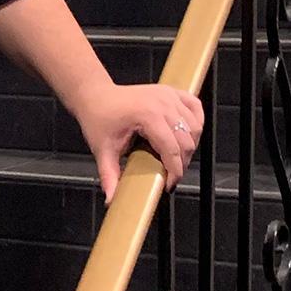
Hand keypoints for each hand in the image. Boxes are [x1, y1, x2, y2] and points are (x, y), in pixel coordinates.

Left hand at [74, 82, 204, 205]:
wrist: (95, 95)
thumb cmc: (98, 117)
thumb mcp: (103, 149)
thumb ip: (109, 176)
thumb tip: (112, 199)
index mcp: (147, 115)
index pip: (172, 150)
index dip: (174, 172)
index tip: (168, 184)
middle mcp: (161, 103)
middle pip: (187, 141)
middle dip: (181, 162)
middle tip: (167, 171)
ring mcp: (167, 95)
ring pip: (194, 127)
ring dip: (189, 144)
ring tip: (172, 155)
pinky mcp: (169, 91)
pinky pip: (194, 107)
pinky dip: (195, 121)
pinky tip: (185, 132)